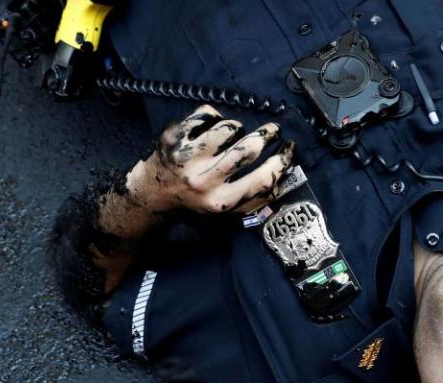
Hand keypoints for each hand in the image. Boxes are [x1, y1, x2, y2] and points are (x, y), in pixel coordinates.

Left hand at [129, 104, 295, 214]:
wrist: (154, 191)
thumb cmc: (196, 198)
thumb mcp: (224, 208)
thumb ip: (254, 198)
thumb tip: (284, 177)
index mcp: (220, 201)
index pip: (262, 179)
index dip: (282, 160)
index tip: (288, 148)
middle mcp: (203, 181)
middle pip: (249, 149)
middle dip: (267, 134)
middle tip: (272, 130)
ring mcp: (187, 158)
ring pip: (228, 128)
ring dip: (236, 127)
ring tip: (234, 133)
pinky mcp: (175, 138)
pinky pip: (206, 115)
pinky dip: (213, 116)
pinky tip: (210, 126)